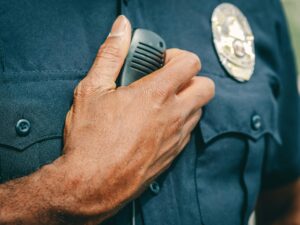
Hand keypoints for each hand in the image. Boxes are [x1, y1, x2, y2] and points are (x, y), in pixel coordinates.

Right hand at [58, 15, 214, 221]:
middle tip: (167, 80)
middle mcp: (174, 115)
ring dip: (186, 101)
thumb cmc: (90, 139)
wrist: (93, 184)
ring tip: (160, 102)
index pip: (190, 62)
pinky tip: (156, 125)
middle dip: (192, 78)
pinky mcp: (173, 155)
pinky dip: (179, 122)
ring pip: (199, 110)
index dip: (178, 56)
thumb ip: (110, 54)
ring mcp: (176, 137)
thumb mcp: (92, 89)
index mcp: (156, 94)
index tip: (161, 62)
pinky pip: (188, 132)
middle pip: (206, 86)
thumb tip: (121, 29)